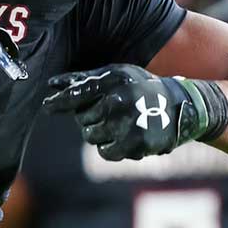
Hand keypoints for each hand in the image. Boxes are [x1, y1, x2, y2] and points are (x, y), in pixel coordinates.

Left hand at [42, 64, 216, 160]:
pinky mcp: (135, 142)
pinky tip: (124, 137)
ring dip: (100, 133)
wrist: (181, 106)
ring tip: (119, 124)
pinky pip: (105, 152)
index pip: (77, 93)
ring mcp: (127, 122)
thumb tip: (51, 84)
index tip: (46, 107)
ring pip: (91, 136)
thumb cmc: (140, 88)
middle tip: (109, 113)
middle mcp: (119, 99)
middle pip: (82, 118)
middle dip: (90, 118)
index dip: (59, 101)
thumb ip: (84, 80)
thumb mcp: (117, 75)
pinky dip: (111, 148)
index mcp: (113, 79)